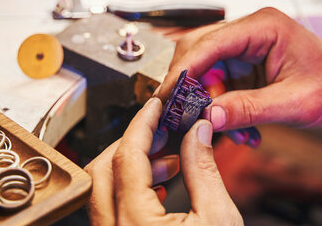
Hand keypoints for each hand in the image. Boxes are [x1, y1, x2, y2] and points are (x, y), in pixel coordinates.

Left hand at [84, 97, 242, 225]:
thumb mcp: (219, 218)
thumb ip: (203, 169)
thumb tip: (197, 132)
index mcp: (136, 224)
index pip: (127, 156)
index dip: (142, 123)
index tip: (155, 106)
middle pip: (102, 170)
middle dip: (131, 143)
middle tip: (159, 130)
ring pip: (102, 191)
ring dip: (130, 167)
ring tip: (167, 161)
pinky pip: (109, 211)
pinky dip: (128, 190)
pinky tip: (157, 188)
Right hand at [158, 7, 321, 131]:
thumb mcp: (293, 102)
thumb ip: (248, 108)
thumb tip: (207, 116)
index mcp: (263, 26)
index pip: (209, 43)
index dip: (184, 70)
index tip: (166, 97)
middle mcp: (249, 31)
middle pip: (199, 53)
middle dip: (193, 89)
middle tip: (191, 119)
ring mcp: (245, 48)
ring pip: (205, 72)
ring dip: (210, 104)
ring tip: (233, 132)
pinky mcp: (245, 66)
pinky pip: (219, 85)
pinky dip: (222, 108)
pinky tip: (241, 129)